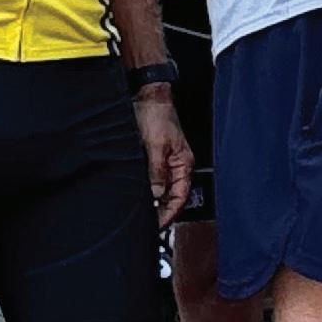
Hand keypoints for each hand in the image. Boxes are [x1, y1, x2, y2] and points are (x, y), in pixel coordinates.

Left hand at [135, 89, 193, 227]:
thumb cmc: (157, 114)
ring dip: (153, 202)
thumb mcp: (156, 144)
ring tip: (142, 215)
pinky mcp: (153, 156)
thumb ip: (156, 170)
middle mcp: (176, 165)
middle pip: (171, 197)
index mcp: (183, 164)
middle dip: (161, 212)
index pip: (180, 197)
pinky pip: (153, 179)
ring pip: (161, 189)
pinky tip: (139, 196)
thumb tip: (156, 194)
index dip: (169, 213)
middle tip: (147, 225)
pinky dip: (147, 190)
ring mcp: (165, 161)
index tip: (157, 225)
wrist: (148, 95)